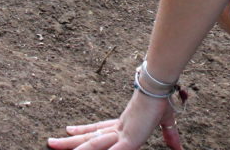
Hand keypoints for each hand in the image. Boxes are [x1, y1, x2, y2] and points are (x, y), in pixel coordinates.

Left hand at [47, 89, 183, 149]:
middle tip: (49, 141)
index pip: (98, 130)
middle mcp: (118, 129)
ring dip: (74, 146)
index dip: (83, 132)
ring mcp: (121, 134)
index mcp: (123, 124)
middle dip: (69, 141)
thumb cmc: (162, 100)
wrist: (159, 86)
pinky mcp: (128, 140)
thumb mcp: (165, 122)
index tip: (68, 129)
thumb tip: (179, 148)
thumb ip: (170, 136)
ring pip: (92, 144)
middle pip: (89, 138)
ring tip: (52, 145)